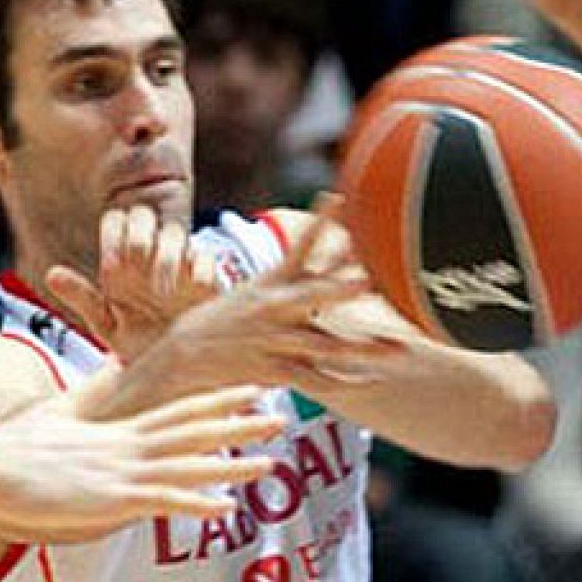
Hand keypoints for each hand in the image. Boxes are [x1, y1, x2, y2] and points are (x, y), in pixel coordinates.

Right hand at [0, 373, 283, 542]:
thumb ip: (93, 392)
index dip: (220, 399)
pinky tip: (226, 508)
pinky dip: (195, 504)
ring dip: (232, 464)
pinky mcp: (109, 498)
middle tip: (282, 416)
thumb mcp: (62, 413)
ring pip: (189, 464)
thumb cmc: (14, 444)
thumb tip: (114, 368)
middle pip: (196, 430)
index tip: (253, 390)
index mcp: (121, 428)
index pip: (181, 408)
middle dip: (241, 425)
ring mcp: (121, 471)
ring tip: (272, 463)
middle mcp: (129, 445)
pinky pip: (161, 501)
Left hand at [47, 206, 221, 360]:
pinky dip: (198, 272)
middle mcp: (151, 253)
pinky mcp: (210, 278)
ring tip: (159, 289)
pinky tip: (187, 292)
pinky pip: (207, 260)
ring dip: (166, 256)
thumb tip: (52, 274)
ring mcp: (182, 262)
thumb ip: (83, 297)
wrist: (174, 368)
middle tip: (134, 263)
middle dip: (138, 234)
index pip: (116, 221)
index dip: (111, 236)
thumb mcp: (107, 323)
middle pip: (144, 216)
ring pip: (175, 234)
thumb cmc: (139, 341)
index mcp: (124, 258)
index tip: (109, 269)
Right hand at [83, 196, 400, 417]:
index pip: (299, 247)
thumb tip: (320, 250)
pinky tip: (371, 384)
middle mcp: (274, 310)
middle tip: (375, 278)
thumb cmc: (225, 321)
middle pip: (314, 295)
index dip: (320, 223)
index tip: (339, 197)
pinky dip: (343, 383)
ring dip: (364, 349)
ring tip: (400, 350)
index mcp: (272, 284)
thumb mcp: (254, 291)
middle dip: (344, 287)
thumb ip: (292, 277)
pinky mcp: (272, 371)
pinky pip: (314, 379)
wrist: (181, 357)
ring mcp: (274, 341)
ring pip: (325, 346)